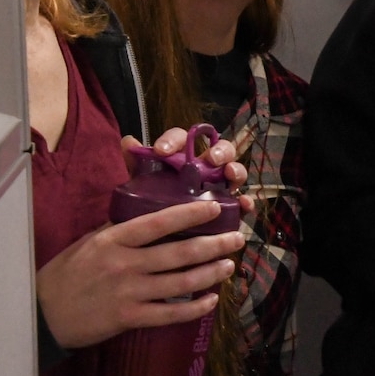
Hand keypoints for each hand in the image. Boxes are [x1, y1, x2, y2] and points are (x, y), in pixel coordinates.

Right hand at [36, 200, 244, 348]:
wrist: (44, 311)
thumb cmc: (68, 270)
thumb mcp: (92, 239)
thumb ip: (122, 226)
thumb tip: (150, 208)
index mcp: (115, 238)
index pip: (159, 222)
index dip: (191, 214)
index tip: (216, 208)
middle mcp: (125, 263)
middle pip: (179, 253)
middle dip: (214, 245)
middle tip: (236, 238)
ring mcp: (129, 292)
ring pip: (180, 283)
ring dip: (210, 274)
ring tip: (229, 265)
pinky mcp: (129, 318)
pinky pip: (170, 313)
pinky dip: (194, 307)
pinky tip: (210, 300)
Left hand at [123, 129, 252, 213]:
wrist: (160, 237)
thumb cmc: (153, 204)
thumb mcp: (142, 186)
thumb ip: (137, 165)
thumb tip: (128, 141)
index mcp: (182, 156)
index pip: (182, 138)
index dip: (173, 140)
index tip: (161, 151)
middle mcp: (205, 166)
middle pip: (218, 148)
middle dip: (218, 150)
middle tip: (211, 159)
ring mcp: (220, 186)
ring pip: (234, 170)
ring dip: (235, 169)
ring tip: (230, 174)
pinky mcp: (229, 207)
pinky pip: (242, 202)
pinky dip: (246, 202)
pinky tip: (244, 205)